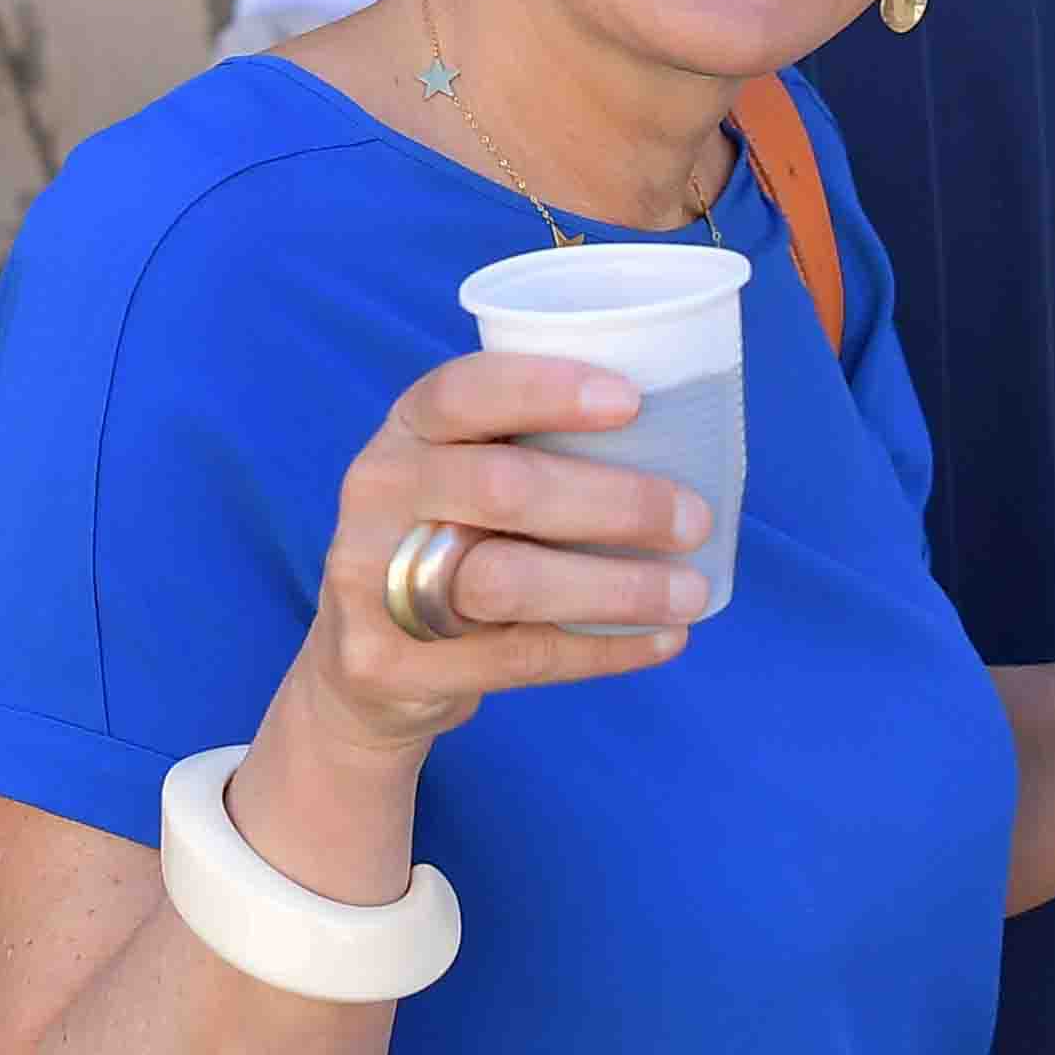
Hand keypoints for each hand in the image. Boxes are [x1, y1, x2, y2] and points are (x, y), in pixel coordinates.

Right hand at [289, 351, 709, 761]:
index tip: (632, 402)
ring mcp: (368, 581)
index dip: (545, 390)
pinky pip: (516, 658)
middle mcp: (376, 495)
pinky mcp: (387, 662)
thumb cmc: (447, 548)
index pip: (462, 393)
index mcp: (403, 434)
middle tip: (692, 521)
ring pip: (505, 583)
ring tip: (689, 593)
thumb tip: (679, 439)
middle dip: (613, 502)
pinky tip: (663, 640)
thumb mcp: (458, 481)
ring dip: (614, 588)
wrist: (362, 664)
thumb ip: (526, 456)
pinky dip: (603, 651)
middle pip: (500, 489)